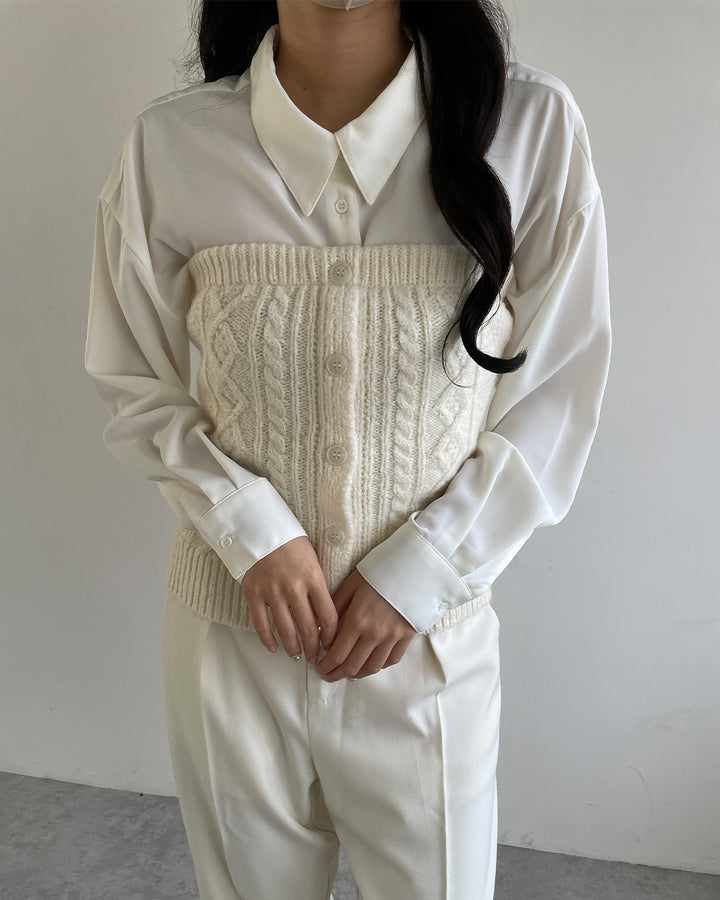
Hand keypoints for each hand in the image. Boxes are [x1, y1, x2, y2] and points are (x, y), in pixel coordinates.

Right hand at [241, 535, 337, 662]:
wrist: (262, 530)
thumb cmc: (292, 546)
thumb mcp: (314, 563)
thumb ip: (318, 589)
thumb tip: (324, 620)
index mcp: (313, 578)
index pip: (328, 616)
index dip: (331, 636)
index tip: (331, 644)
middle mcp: (294, 588)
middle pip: (308, 628)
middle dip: (314, 648)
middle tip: (315, 658)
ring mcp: (272, 592)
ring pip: (286, 630)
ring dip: (293, 648)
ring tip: (297, 656)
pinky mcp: (253, 593)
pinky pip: (261, 624)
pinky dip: (267, 640)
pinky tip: (274, 648)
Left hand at [314, 569, 417, 680]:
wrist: (415, 566)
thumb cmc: (380, 571)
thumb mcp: (352, 583)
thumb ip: (336, 607)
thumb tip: (324, 628)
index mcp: (357, 620)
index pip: (337, 654)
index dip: (325, 665)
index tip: (318, 667)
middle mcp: (374, 633)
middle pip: (352, 666)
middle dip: (336, 674)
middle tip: (328, 675)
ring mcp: (392, 637)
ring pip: (371, 668)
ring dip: (356, 674)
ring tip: (346, 672)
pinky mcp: (407, 636)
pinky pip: (391, 660)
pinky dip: (377, 666)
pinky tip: (369, 663)